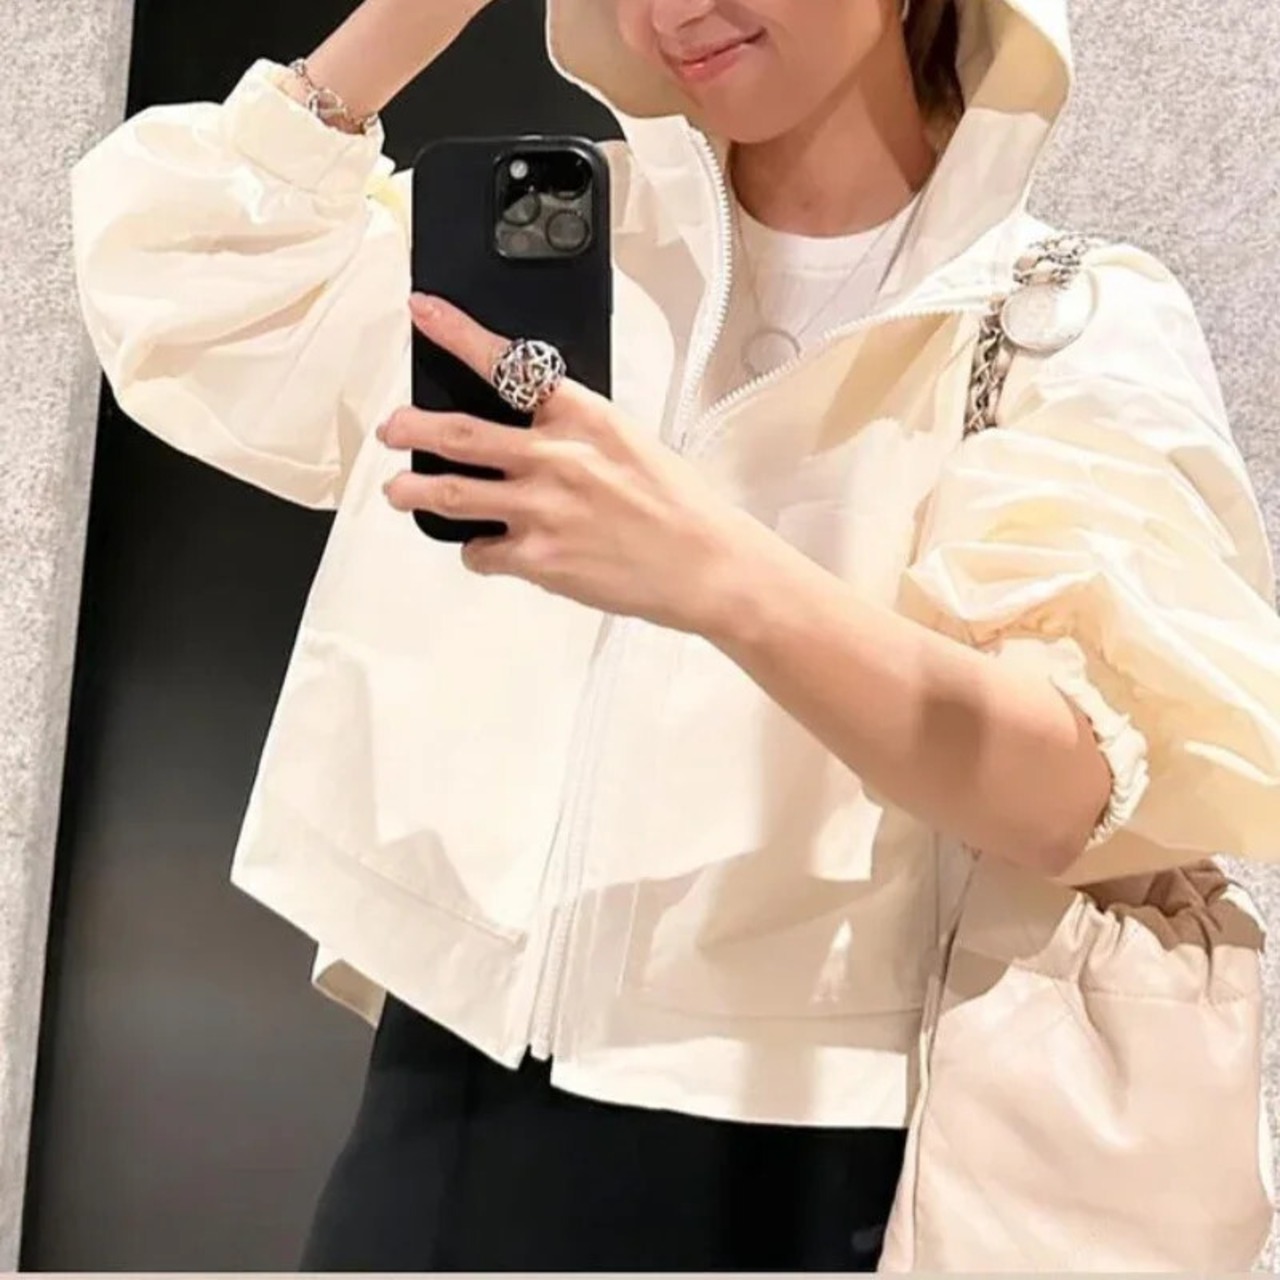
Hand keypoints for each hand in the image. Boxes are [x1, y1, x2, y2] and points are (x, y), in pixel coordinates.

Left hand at [378, 294, 760, 633]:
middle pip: (458, 432)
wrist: (707, 565)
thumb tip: (524, 438)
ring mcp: (540, 508)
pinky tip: (488, 551)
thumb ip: (572, 434)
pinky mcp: (537, 558)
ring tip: (398, 490)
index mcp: (582, 415)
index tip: (424, 312)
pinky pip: (481, 552)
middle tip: (390, 428)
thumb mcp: (628, 443)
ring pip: (449, 493)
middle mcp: (553, 455)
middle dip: (411, 427)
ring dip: (413, 491)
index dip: (456, 334)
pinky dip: (477, 551)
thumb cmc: (679, 506)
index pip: (507, 362)